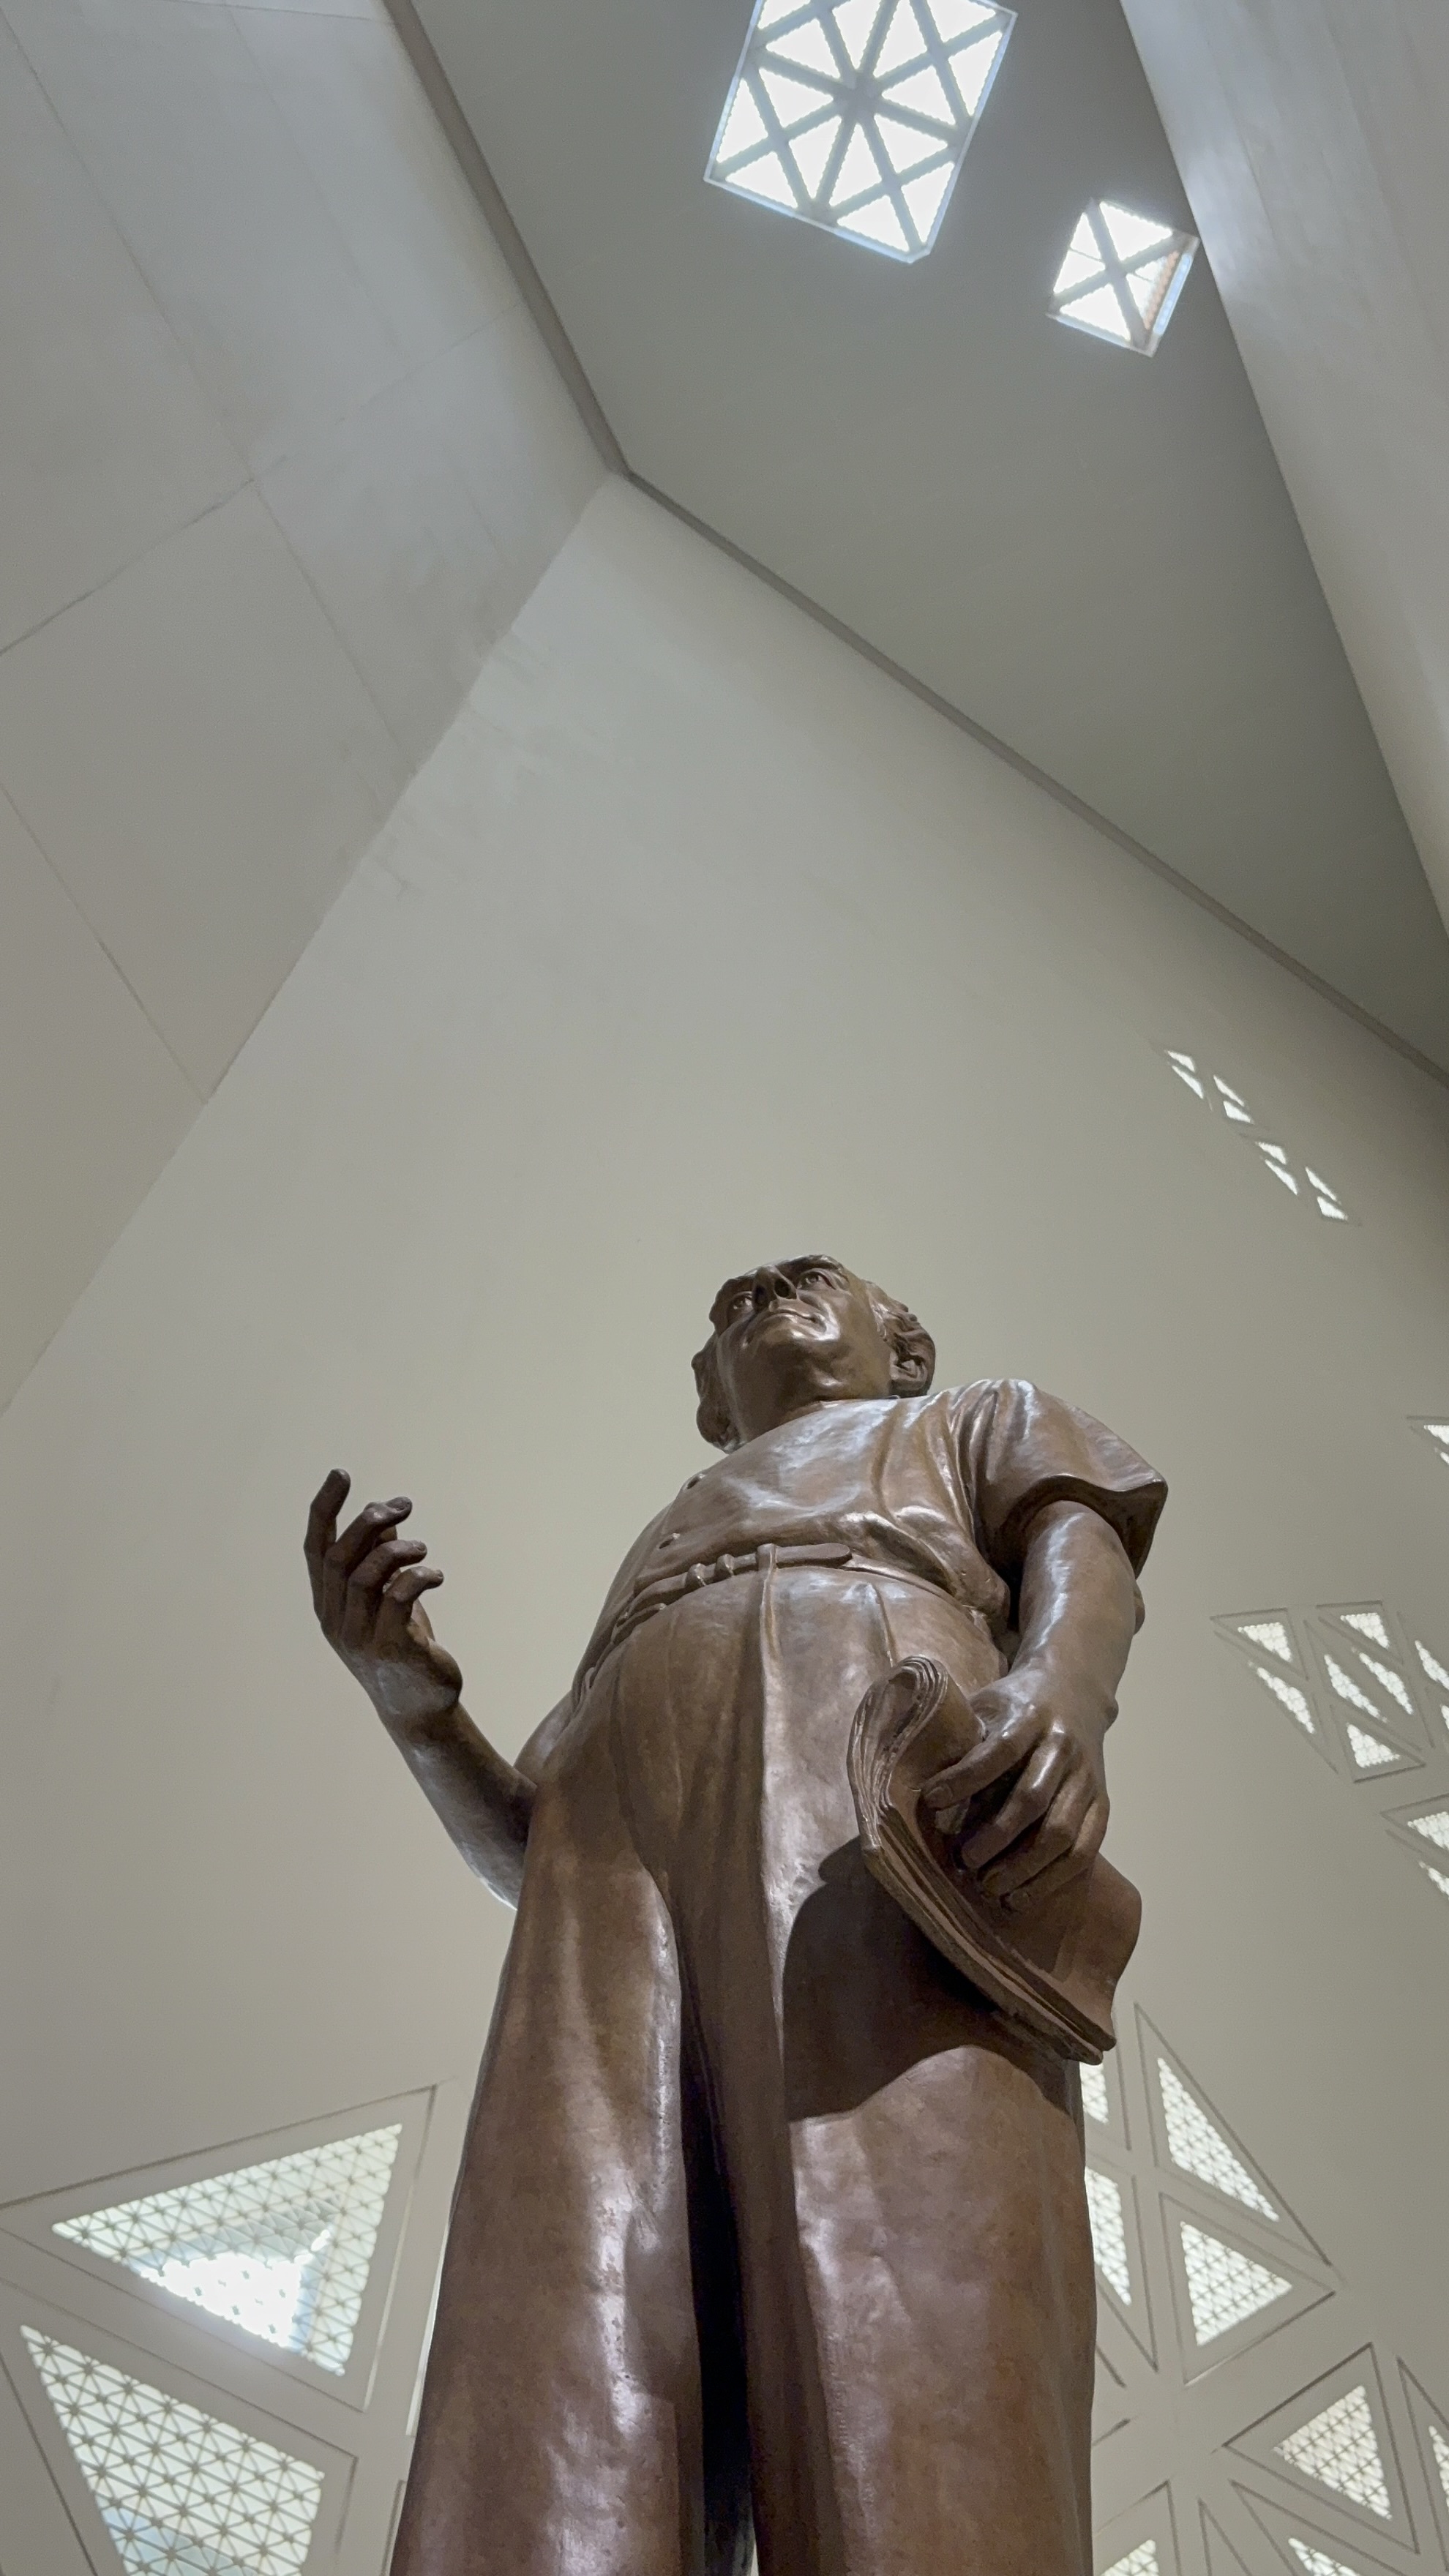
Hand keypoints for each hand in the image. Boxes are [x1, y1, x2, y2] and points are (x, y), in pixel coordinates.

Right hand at [305, 1470, 460, 1730]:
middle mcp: (335, 1619)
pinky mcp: (390, 1649)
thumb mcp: (385, 1597)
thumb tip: (385, 1514)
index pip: (315, 1548)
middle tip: (403, 1506)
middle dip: (369, 1522)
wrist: (420, 1706)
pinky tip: (435, 1575)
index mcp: (328, 1603)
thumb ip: (380, 1558)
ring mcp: (359, 1637)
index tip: (342, 1474)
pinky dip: (417, 1576)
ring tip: (422, 1548)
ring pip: (364, 1576)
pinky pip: (397, 1599)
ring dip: (396, 1550)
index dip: (325, 1508)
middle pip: (339, 1556)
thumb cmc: (402, 1644)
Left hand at [918, 1662, 1110, 1909]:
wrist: (1074, 1689)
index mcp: (1030, 1716)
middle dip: (995, 1837)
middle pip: (1032, 1800)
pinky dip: (1053, 1878)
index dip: (965, 1779)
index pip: (999, 1750)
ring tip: (991, 1889)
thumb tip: (915, 1785)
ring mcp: (1087, 1777)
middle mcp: (1063, 1746)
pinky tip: (1022, 1895)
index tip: (931, 1801)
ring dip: (1024, 1868)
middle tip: (964, 1862)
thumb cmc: (1015, 1705)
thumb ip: (962, 1739)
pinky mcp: (1101, 1803)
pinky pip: (1084, 1849)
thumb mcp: (987, 1705)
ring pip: (1061, 1832)